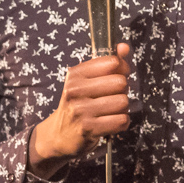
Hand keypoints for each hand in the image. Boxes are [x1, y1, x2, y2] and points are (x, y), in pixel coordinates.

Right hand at [28, 43, 130, 176]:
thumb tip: (124, 47)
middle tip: (111, 97)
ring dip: (122, 108)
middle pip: (120, 82)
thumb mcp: (87, 81)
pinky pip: (121, 120)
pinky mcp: (89, 128)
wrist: (59, 135)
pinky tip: (111, 122)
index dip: (122, 69)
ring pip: (123, 102)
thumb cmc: (78, 104)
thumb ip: (108, 63)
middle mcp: (75, 90)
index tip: (117, 76)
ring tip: (110, 111)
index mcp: (75, 74)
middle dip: (122, 91)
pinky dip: (121, 122)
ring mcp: (81, 110)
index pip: (112, 62)